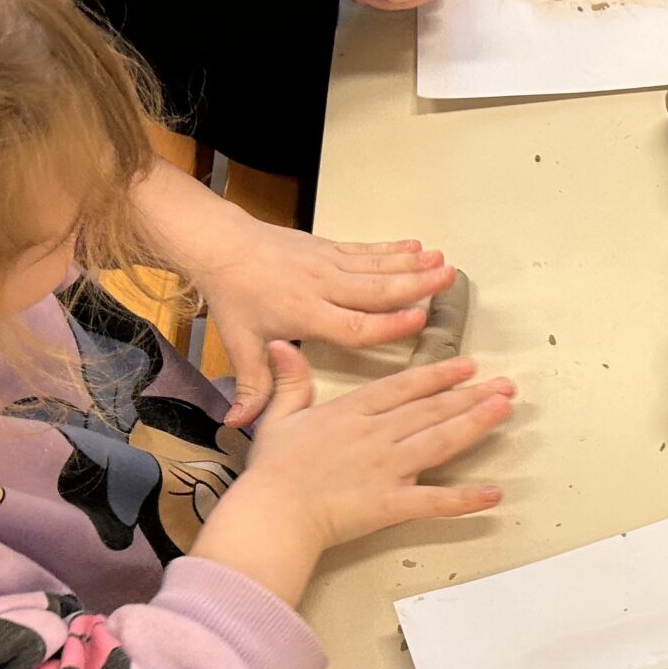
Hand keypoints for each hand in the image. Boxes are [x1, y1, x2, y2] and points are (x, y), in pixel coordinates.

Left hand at [186, 211, 458, 425]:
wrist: (219, 245)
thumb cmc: (234, 296)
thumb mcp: (240, 345)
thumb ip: (254, 386)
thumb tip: (241, 423)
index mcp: (306, 315)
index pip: (354, 324)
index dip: (388, 324)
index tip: (418, 320)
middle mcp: (322, 288)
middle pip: (376, 289)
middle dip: (415, 285)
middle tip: (447, 281)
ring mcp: (328, 264)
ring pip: (377, 266)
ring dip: (412, 265)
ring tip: (443, 263)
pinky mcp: (329, 248)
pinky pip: (366, 249)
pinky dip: (393, 249)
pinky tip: (416, 248)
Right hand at [198, 345, 513, 605]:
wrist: (273, 513)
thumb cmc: (272, 471)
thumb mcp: (279, 417)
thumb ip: (290, 381)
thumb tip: (282, 345)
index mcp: (352, 412)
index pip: (404, 386)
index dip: (438, 374)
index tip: (467, 366)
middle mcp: (376, 435)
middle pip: (431, 409)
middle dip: (471, 395)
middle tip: (505, 384)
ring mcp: (387, 468)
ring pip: (440, 441)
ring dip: (475, 425)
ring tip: (504, 410)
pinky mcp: (392, 503)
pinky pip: (435, 501)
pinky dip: (465, 499)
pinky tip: (493, 493)